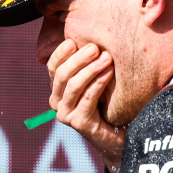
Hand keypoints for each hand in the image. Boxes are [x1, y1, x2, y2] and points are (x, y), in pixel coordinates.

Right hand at [47, 39, 124, 171]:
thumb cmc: (109, 103)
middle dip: (79, 59)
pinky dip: (98, 83)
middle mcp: (57, 102)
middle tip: (96, 48)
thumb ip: (89, 63)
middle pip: (62, 75)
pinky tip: (109, 72)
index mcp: (58, 89)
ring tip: (107, 58)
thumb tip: (93, 37)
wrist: (119, 135)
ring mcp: (66, 114)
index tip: (74, 41)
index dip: (61, 53)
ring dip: (90, 69)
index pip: (52, 66)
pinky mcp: (79, 123)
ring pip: (73, 86)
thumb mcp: (96, 79)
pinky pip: (87, 98)